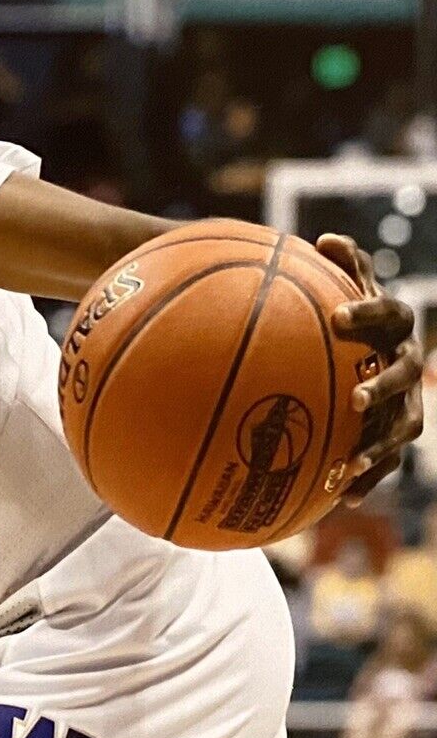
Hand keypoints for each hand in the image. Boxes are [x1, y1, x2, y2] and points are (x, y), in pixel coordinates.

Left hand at [317, 234, 425, 502]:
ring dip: (378, 445)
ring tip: (348, 464)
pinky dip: (369, 477)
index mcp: (396, 323)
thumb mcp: (348, 283)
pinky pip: (387, 457)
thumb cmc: (350, 310)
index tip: (337, 315)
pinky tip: (341, 497)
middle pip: (406, 374)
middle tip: (355, 400)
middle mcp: (409, 360)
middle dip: (384, 387)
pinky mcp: (397, 430)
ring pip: (402, 425)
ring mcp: (408, 399)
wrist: (371, 344)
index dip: (367, 311)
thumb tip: (327, 240)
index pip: (389, 312)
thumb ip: (342, 263)